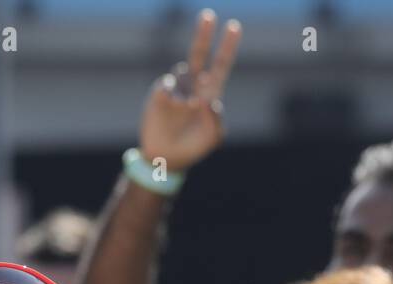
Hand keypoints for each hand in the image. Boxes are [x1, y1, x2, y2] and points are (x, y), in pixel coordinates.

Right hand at [139, 9, 240, 172]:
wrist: (166, 159)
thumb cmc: (193, 147)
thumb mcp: (213, 138)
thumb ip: (217, 122)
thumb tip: (210, 101)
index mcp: (209, 93)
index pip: (221, 65)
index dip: (228, 46)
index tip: (234, 26)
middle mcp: (193, 86)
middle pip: (199, 54)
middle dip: (204, 35)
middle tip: (209, 15)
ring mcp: (175, 89)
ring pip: (181, 71)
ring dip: (188, 87)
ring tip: (187, 109)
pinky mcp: (158, 95)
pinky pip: (166, 85)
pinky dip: (171, 93)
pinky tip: (173, 105)